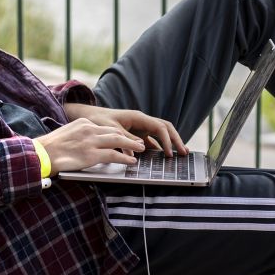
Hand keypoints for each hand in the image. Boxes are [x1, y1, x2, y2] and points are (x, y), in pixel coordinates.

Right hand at [40, 115, 156, 173]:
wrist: (40, 154)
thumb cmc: (50, 148)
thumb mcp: (67, 134)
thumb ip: (80, 135)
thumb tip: (87, 143)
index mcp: (83, 123)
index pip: (105, 127)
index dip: (118, 133)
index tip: (125, 137)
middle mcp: (89, 129)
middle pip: (115, 131)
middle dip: (129, 137)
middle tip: (140, 143)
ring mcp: (91, 142)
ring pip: (118, 141)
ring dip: (132, 146)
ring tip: (141, 150)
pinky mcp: (91, 155)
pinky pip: (113, 155)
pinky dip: (125, 158)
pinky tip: (132, 161)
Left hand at [61, 104, 188, 156]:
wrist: (89, 117)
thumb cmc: (99, 121)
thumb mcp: (111, 130)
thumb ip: (125, 138)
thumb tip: (141, 148)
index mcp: (138, 117)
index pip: (159, 127)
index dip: (167, 140)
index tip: (170, 153)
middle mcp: (142, 121)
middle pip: (165, 129)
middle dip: (176, 140)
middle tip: (185, 153)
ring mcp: (141, 128)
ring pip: (161, 135)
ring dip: (170, 144)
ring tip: (180, 154)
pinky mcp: (137, 134)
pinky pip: (152, 141)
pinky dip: (159, 148)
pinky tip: (163, 157)